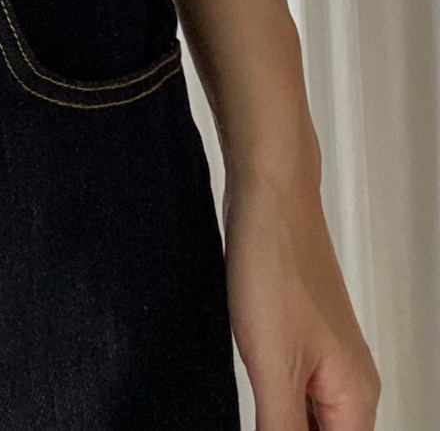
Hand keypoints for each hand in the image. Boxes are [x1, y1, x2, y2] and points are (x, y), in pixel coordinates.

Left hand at [224, 165, 380, 429]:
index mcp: (355, 397)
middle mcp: (348, 382)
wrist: (267, 194)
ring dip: (277, 424)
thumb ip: (281, 429)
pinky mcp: (298, 336)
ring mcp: (324, 357)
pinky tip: (247, 396)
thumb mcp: (272, 367)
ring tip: (253, 405)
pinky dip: (270, 401)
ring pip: (306, 419)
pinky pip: (290, 389)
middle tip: (258, 414)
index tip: (268, 426)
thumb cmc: (277, 262)